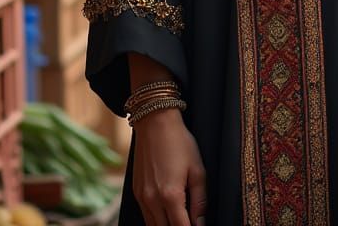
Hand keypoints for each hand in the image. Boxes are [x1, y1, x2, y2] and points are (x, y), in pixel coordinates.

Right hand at [132, 109, 206, 225]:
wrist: (155, 122)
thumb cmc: (179, 143)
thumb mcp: (197, 169)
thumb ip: (200, 200)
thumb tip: (201, 223)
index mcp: (170, 196)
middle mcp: (152, 200)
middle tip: (190, 221)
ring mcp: (141, 197)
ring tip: (180, 218)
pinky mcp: (136, 192)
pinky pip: (145, 216)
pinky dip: (156, 220)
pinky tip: (167, 213)